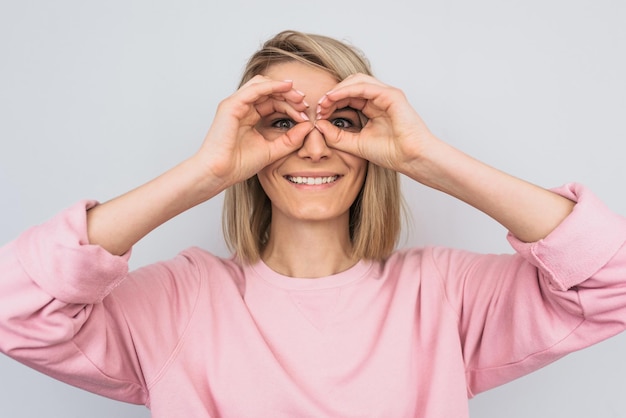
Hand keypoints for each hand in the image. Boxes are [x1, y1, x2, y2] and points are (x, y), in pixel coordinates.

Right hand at [197, 75, 312, 187]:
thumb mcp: (273, 150)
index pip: (273, 102)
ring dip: (283, 88)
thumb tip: (308, 126)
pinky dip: (272, 86)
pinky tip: (286, 88)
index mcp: (250, 116)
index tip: (305, 115)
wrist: (219, 173)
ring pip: (262, 85)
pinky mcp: (231, 105)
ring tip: (298, 98)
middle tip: (304, 104)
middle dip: (289, 95)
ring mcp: (235, 104)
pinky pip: (254, 89)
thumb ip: (290, 139)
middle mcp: (242, 107)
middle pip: (269, 90)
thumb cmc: (238, 165)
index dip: (291, 105)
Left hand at [315, 74, 434, 175]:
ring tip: (324, 102)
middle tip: (319, 107)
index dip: (331, 102)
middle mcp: (380, 98)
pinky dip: (346, 90)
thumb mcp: (355, 144)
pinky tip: (334, 98)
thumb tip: (319, 125)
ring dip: (337, 90)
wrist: (412, 159)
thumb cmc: (391, 153)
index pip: (348, 96)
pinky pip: (365, 86)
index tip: (318, 114)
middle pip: (350, 85)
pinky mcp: (392, 95)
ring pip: (356, 81)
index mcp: (373, 107)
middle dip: (332, 94)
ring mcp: (387, 94)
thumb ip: (337, 136)